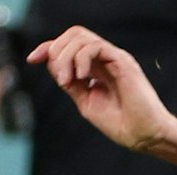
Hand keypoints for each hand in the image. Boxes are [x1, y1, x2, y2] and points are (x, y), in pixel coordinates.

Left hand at [26, 26, 175, 151]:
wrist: (144, 136)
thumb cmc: (122, 124)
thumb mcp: (86, 101)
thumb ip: (70, 83)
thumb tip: (53, 65)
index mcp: (97, 69)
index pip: (69, 45)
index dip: (48, 48)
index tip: (32, 59)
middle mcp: (106, 59)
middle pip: (73, 35)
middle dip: (56, 51)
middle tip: (61, 79)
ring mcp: (115, 58)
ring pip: (80, 37)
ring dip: (67, 57)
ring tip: (69, 81)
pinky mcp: (123, 61)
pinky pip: (94, 46)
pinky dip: (81, 58)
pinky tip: (82, 76)